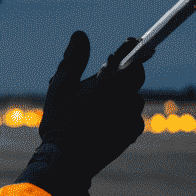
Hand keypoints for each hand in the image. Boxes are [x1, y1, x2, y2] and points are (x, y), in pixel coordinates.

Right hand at [37, 30, 145, 181]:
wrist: (68, 160)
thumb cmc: (61, 121)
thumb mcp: (61, 86)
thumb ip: (74, 59)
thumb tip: (80, 35)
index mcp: (112, 83)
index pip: (132, 57)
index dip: (131, 48)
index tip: (133, 42)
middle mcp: (128, 98)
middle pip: (134, 77)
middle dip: (120, 75)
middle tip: (102, 78)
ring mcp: (133, 117)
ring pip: (132, 97)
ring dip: (119, 96)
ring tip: (95, 106)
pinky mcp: (134, 132)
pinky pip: (132, 116)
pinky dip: (121, 114)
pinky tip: (101, 121)